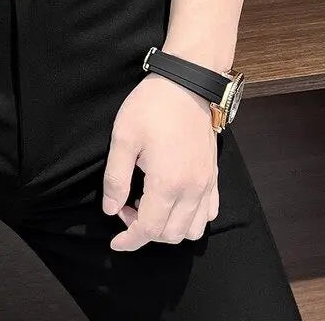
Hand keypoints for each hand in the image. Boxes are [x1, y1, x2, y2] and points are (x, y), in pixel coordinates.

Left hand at [101, 73, 219, 249]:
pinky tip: (173, 200)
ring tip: (148, 203)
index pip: (149, 229)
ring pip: (193, 230)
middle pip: (171, 235)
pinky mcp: (213, 175)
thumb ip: (116, 178)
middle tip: (126, 206)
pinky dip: (190, 218)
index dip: (129, 240)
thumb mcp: (123, 138)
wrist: (187, 83)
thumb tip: (111, 210)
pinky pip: (208, 213)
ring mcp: (206, 184)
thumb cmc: (151, 106)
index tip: (115, 242)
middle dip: (145, 231)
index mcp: (167, 183)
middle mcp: (192, 190)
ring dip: (169, 228)